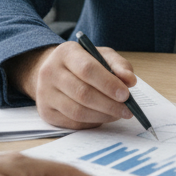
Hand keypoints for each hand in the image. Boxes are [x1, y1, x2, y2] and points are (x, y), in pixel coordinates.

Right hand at [7, 40, 136, 128]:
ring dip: (102, 116)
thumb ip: (118, 65)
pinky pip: (73, 122)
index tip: (126, 94)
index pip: (87, 69)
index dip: (108, 84)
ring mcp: (45, 93)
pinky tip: (103, 117)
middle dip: (109, 104)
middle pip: (82, 93)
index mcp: (65, 53)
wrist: (53, 72)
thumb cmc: (82, 63)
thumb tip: (130, 80)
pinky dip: (92, 122)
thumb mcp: (101, 55)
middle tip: (127, 110)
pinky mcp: (46, 112)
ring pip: (77, 111)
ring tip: (118, 114)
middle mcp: (50, 72)